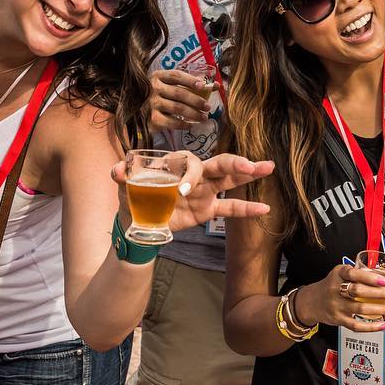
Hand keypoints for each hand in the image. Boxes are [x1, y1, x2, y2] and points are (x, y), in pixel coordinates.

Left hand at [110, 152, 273, 229]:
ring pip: (230, 180)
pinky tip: (265, 208)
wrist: (138, 221)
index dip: (190, 176)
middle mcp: (195, 174)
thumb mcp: (126, 184)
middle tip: (249, 165)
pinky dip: (246, 209)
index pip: (191, 163)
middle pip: (218, 164)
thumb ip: (123, 174)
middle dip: (234, 163)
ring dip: (248, 174)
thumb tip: (116, 170)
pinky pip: (230, 209)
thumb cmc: (134, 196)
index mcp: (177, 164)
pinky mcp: (207, 210)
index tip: (183, 191)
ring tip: (268, 167)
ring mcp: (204, 192)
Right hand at [148, 69, 211, 130]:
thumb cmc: (161, 96)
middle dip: (196, 100)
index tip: (204, 86)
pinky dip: (183, 124)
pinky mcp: (152, 118)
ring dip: (194, 113)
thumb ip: (190, 85)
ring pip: (177, 108)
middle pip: (179, 93)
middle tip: (208, 107)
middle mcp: (153, 88)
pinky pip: (171, 122)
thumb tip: (216, 86)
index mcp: (159, 76)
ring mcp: (151, 104)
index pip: (176, 75)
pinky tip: (191, 125)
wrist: (141, 112)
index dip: (190, 80)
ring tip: (204, 117)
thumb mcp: (171, 86)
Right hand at [293, 263, 384, 333]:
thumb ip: (359, 273)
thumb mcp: (340, 273)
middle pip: (359, 292)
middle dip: (381, 293)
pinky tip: (384, 324)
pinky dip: (372, 327)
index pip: (353, 274)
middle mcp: (335, 290)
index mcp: (338, 274)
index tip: (384, 280)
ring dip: (381, 309)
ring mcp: (337, 306)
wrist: (311, 301)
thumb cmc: (331, 285)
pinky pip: (357, 326)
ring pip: (360, 309)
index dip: (369, 277)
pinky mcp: (339, 320)